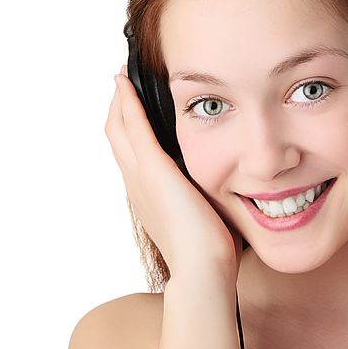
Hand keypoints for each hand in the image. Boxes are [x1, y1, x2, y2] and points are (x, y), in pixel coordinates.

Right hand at [105, 66, 243, 277]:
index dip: (127, 128)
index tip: (132, 106)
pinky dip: (128, 103)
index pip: (130, 154)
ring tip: (124, 78)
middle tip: (122, 83)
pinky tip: (128, 83)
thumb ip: (206, 197)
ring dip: (121, 101)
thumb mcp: (204, 216)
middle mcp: (136, 185)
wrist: (202, 270)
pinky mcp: (154, 170)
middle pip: (116, 137)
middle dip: (118, 108)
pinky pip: (134, 127)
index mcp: (148, 196)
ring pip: (119, 129)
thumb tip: (231, 189)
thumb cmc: (209, 252)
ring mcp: (141, 177)